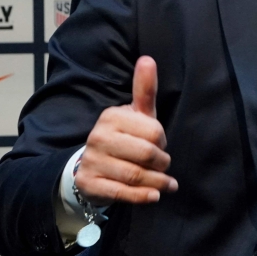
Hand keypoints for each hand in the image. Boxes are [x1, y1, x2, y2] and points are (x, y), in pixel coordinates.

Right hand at [74, 56, 177, 205]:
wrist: (92, 166)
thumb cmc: (124, 137)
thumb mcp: (136, 114)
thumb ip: (144, 89)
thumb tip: (147, 59)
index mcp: (112, 116)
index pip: (154, 131)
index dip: (163, 141)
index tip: (161, 145)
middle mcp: (98, 136)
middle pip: (146, 154)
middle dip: (162, 163)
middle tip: (164, 166)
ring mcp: (92, 160)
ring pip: (136, 175)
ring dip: (157, 182)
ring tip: (167, 184)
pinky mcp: (89, 183)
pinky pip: (121, 192)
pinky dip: (142, 196)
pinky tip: (155, 196)